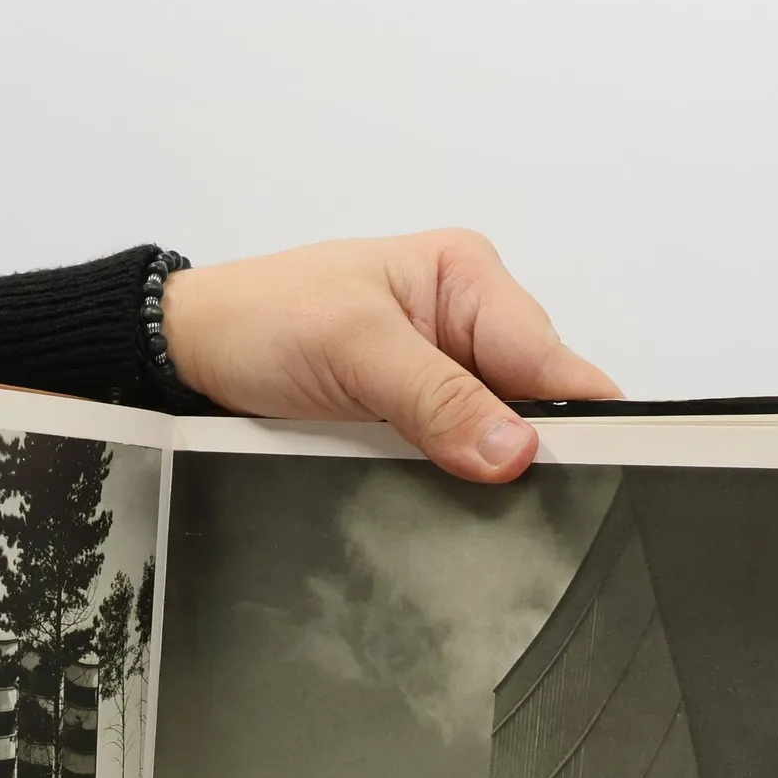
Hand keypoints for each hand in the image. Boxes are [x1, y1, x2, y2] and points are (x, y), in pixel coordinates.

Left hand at [162, 229, 619, 482]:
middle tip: (511, 499)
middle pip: (536, 406)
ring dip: (487, 473)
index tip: (583, 475)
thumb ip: (439, 400)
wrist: (194, 354)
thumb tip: (515, 450)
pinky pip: (457, 459)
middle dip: (527, 454)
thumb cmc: (262, 320)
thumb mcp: (355, 350)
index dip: (576, 421)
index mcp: (469, 278)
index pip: (554, 360)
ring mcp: (443, 377)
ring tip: (465, 497)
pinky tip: (440, 496)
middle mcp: (467, 323)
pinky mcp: (415, 419)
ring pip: (499, 440)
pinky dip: (454, 481)